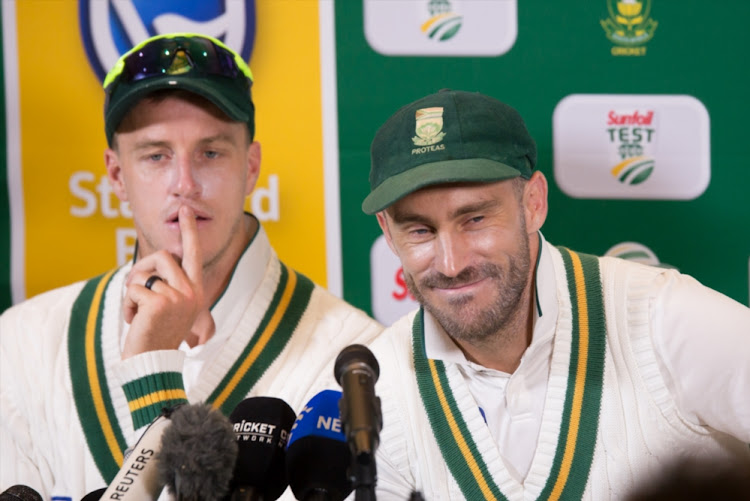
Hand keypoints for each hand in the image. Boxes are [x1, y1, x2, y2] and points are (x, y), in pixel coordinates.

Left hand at [121, 206, 214, 358]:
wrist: (153, 363)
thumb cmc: (157, 336)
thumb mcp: (170, 308)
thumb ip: (169, 285)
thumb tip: (157, 259)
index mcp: (197, 291)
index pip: (193, 254)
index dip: (189, 230)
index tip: (184, 208)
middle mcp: (192, 291)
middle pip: (161, 257)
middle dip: (141, 269)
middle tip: (135, 292)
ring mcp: (178, 297)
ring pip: (143, 274)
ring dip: (132, 293)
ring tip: (138, 313)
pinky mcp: (159, 303)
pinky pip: (133, 289)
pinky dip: (127, 305)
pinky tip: (134, 321)